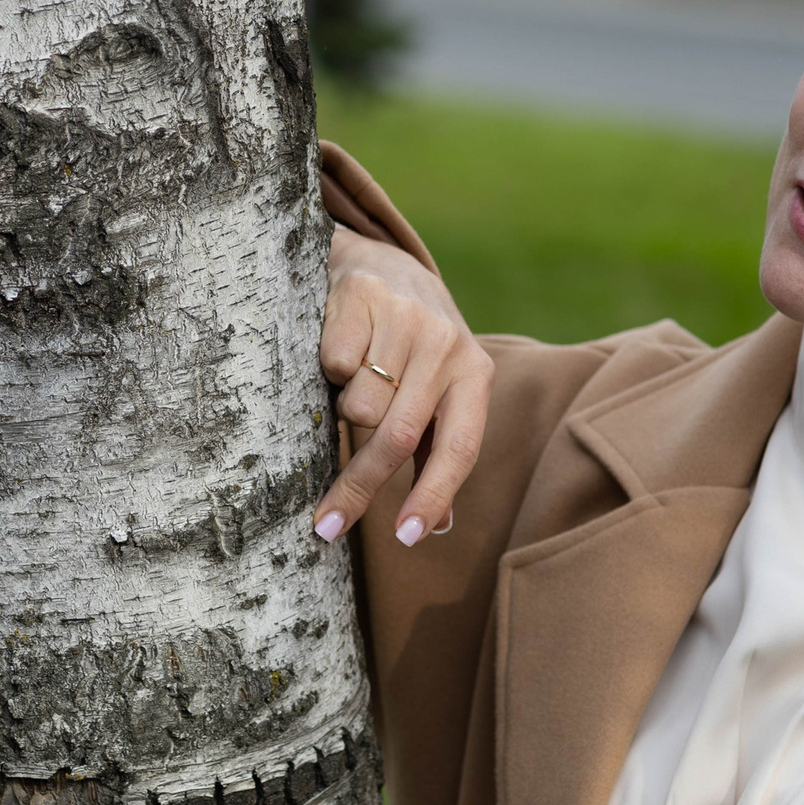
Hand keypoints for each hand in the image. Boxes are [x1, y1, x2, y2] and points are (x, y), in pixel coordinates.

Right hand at [313, 226, 492, 546]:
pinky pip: (333, 364)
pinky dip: (329, 370)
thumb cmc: (415, 349)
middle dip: (359, 487)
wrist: (386, 266)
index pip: (459, 449)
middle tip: (328, 524)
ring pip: (359, 404)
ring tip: (354, 384)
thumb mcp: (440, 394)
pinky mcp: (363, 298)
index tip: (405, 538)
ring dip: (344, 410)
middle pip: (399, 436)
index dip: (433, 496)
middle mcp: (447, 345)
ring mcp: (406, 318)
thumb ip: (436, 455)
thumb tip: (436, 529)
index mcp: (475, 375)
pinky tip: (342, 348)